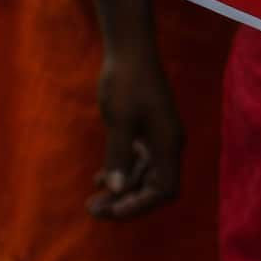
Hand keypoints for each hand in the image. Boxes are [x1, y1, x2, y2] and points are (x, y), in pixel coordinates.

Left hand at [87, 50, 183, 218]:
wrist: (131, 51)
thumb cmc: (127, 82)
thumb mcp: (120, 120)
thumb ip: (119, 156)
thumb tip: (117, 190)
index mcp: (168, 143)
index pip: (165, 190)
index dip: (141, 206)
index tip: (112, 210)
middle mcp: (168, 144)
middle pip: (154, 188)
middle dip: (126, 203)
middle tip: (93, 209)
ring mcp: (158, 137)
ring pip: (144, 176)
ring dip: (121, 191)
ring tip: (92, 200)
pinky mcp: (147, 130)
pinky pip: (138, 162)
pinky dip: (121, 173)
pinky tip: (98, 179)